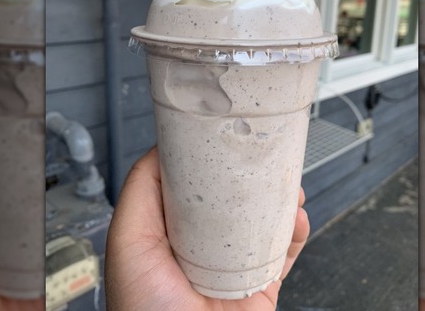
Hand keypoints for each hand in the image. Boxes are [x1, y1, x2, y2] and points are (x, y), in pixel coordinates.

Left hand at [105, 147, 309, 309]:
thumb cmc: (145, 310)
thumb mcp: (128, 240)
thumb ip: (140, 192)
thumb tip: (161, 149)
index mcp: (167, 233)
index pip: (190, 185)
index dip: (207, 158)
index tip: (223, 133)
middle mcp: (201, 247)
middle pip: (232, 199)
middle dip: (251, 175)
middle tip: (266, 154)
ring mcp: (233, 266)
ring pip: (264, 221)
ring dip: (281, 198)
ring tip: (288, 183)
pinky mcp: (261, 285)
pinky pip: (285, 252)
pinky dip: (296, 231)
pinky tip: (296, 216)